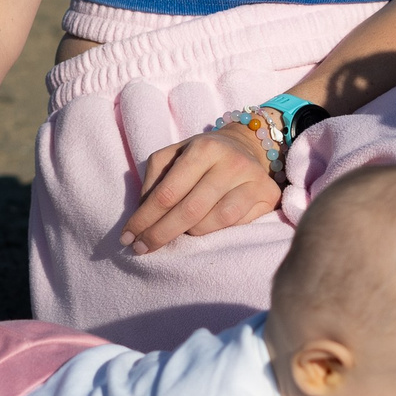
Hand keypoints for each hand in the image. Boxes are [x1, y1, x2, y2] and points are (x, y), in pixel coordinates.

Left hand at [123, 122, 281, 253]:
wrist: (248, 146)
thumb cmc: (203, 156)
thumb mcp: (174, 156)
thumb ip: (154, 181)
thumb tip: (143, 214)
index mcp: (203, 148)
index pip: (167, 193)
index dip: (145, 219)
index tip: (128, 237)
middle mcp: (230, 162)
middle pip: (189, 211)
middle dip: (161, 234)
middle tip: (142, 248)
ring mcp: (252, 179)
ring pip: (214, 222)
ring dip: (191, 233)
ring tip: (181, 231)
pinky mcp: (267, 195)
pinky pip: (236, 225)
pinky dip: (216, 231)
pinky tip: (206, 229)